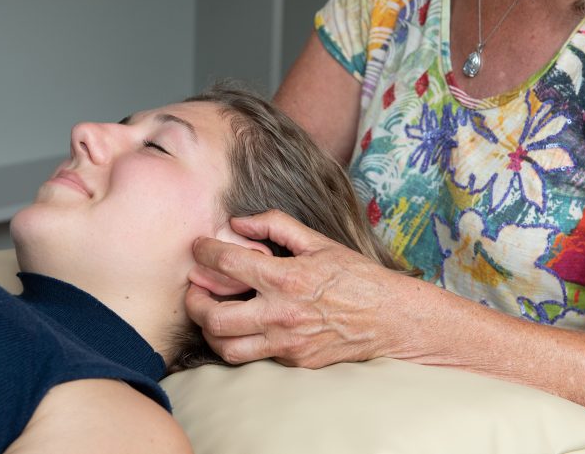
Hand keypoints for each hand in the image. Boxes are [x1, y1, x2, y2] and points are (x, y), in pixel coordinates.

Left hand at [185, 209, 403, 367]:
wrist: (389, 317)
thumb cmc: (356, 276)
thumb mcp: (318, 241)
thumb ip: (275, 224)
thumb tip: (239, 222)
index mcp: (287, 277)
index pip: (229, 263)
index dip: (205, 252)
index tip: (198, 248)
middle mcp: (282, 314)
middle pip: (215, 317)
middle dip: (195, 302)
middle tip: (195, 289)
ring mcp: (287, 342)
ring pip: (227, 347)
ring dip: (210, 330)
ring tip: (211, 313)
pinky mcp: (294, 361)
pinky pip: (254, 357)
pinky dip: (240, 341)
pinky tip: (241, 326)